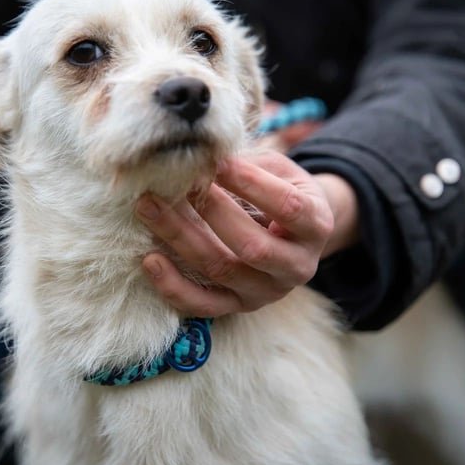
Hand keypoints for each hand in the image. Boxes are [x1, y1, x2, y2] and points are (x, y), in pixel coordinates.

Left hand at [135, 152, 358, 316]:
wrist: (295, 236)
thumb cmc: (283, 193)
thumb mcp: (281, 173)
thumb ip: (251, 166)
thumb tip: (204, 157)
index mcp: (316, 226)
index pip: (286, 207)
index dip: (252, 184)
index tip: (217, 162)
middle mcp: (297, 266)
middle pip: (252, 246)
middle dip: (211, 210)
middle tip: (177, 183)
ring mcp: (267, 291)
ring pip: (221, 270)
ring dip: (180, 237)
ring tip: (149, 207)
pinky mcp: (239, 307)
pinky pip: (204, 305)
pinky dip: (173, 286)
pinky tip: (150, 260)